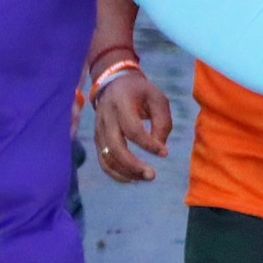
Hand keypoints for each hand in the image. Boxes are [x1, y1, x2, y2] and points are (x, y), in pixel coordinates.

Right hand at [90, 64, 171, 180]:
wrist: (114, 83)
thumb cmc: (140, 92)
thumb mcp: (157, 99)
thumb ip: (162, 122)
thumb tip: (159, 147)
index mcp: (121, 103)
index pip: (132, 129)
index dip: (148, 144)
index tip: (165, 153)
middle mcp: (106, 117)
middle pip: (115, 147)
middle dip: (133, 165)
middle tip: (152, 175)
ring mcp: (99, 129)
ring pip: (107, 157)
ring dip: (126, 172)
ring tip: (145, 178)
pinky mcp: (98, 139)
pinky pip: (103, 161)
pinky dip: (116, 173)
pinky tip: (133, 178)